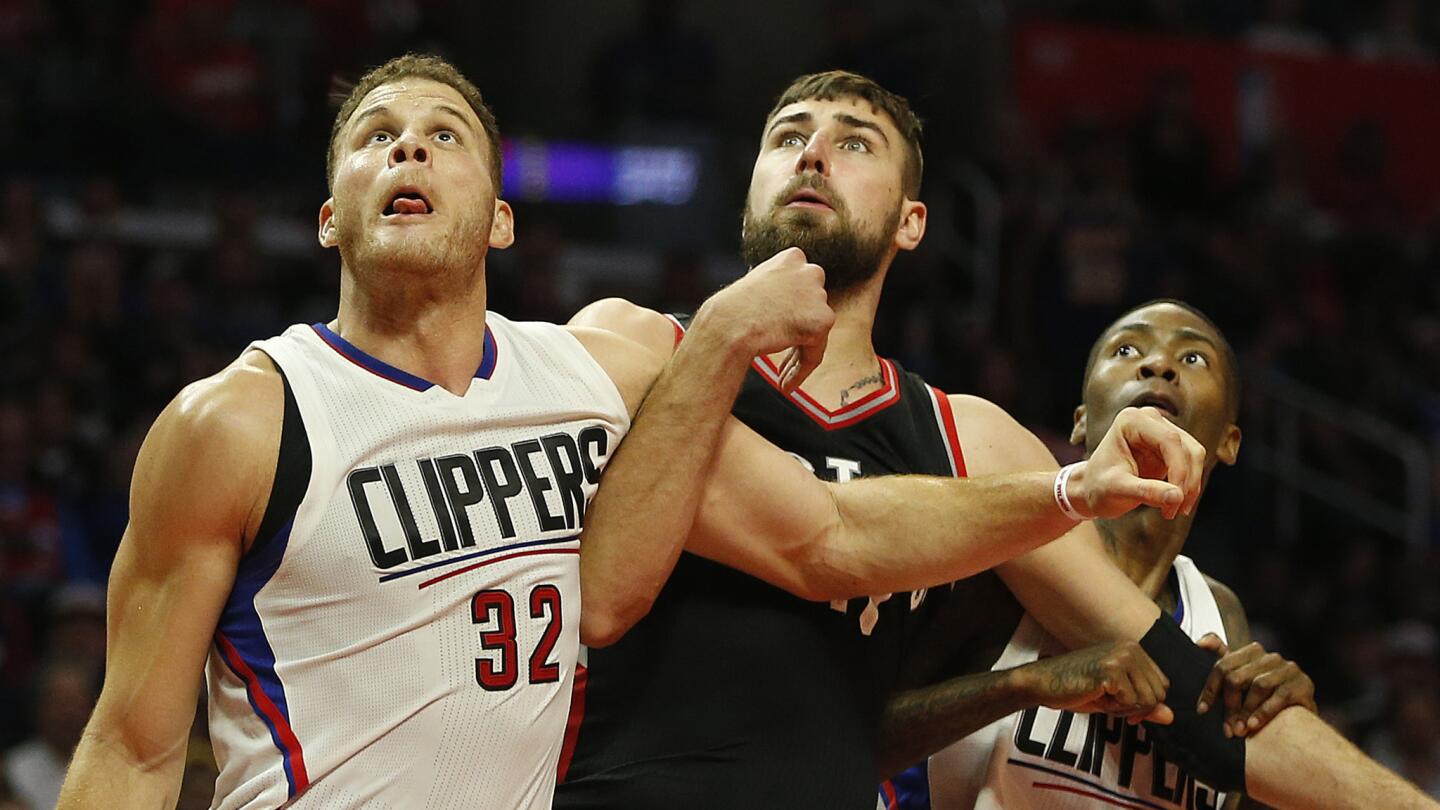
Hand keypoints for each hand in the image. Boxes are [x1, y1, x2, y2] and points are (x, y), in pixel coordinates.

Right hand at [691, 247, 832, 389]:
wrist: (729, 323)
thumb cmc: (731, 309)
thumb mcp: (756, 285)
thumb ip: (777, 290)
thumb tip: (787, 308)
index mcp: (793, 258)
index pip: (801, 287)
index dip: (792, 311)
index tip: (780, 329)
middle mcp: (810, 271)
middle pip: (812, 308)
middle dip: (800, 331)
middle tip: (783, 359)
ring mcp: (818, 295)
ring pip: (815, 332)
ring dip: (799, 353)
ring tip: (781, 377)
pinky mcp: (822, 320)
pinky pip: (815, 352)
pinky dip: (801, 370)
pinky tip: (786, 384)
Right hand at [1016, 640, 1174, 725]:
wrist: (1043, 683)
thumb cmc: (1075, 688)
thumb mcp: (1116, 699)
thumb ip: (1144, 705)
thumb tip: (1170, 716)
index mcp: (1133, 649)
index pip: (1162, 685)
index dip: (1146, 703)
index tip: (1125, 706)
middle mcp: (1130, 648)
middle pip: (1158, 694)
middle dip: (1136, 708)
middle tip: (1110, 701)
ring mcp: (1121, 657)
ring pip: (1147, 700)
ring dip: (1125, 709)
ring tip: (1102, 697)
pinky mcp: (1111, 670)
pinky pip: (1131, 702)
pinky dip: (1114, 708)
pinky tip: (1096, 695)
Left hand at [1067, 406, 1204, 519]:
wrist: (1091, 490)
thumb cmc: (1098, 487)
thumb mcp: (1117, 490)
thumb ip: (1145, 492)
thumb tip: (1177, 497)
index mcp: (1131, 421)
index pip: (1169, 441)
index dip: (1179, 471)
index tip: (1176, 501)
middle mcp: (1149, 420)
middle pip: (1186, 448)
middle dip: (1186, 482)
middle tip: (1174, 511)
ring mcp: (1161, 431)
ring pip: (1193, 456)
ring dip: (1191, 485)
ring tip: (1174, 511)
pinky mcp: (1170, 447)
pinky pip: (1191, 464)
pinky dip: (1189, 485)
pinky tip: (1176, 504)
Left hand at [1195, 634, 1315, 737]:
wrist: (1301, 717)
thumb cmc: (1265, 698)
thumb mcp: (1242, 678)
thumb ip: (1222, 659)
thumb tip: (1201, 642)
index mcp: (1251, 652)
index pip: (1222, 665)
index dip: (1210, 689)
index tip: (1202, 710)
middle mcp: (1270, 657)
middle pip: (1237, 677)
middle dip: (1229, 706)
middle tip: (1226, 728)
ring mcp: (1288, 669)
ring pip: (1258, 686)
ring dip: (1246, 711)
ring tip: (1239, 730)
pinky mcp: (1303, 683)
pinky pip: (1280, 696)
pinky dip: (1264, 712)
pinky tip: (1254, 725)